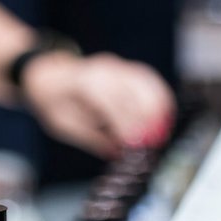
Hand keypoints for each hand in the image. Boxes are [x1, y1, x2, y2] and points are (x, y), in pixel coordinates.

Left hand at [21, 52, 175, 158]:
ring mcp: (119, 68)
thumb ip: (93, 138)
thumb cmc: (59, 103)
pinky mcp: (131, 71)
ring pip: (146, 82)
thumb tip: (118, 152)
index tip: (136, 143)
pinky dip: (161, 99)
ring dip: (158, 108)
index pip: (108, 99)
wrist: (54, 77)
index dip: (125, 121)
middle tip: (153, 144)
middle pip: (132, 89)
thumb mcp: (66, 126)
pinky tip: (166, 117)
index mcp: (81, 82)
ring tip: (161, 134)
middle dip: (146, 117)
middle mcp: (103, 70)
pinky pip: (151, 81)